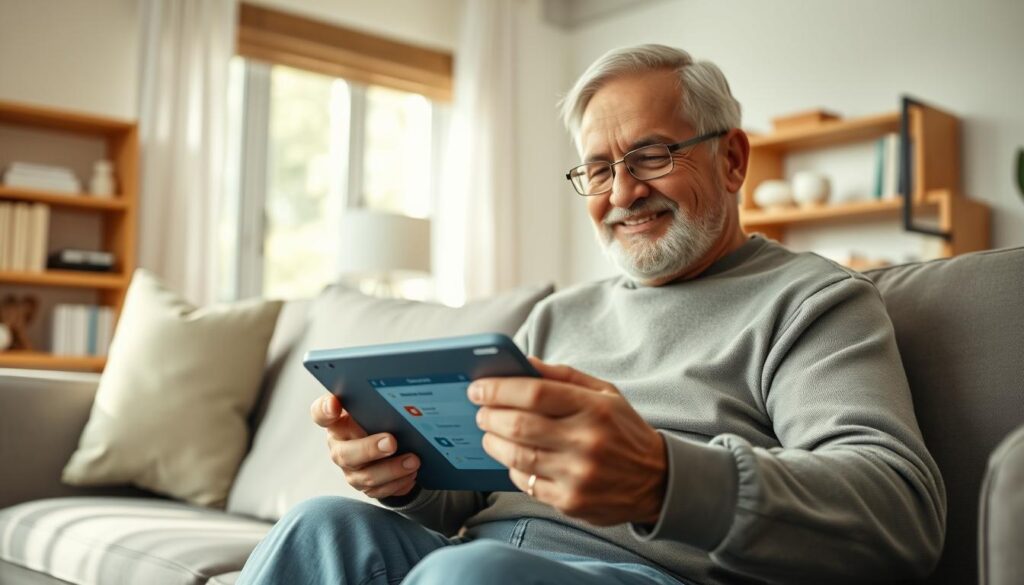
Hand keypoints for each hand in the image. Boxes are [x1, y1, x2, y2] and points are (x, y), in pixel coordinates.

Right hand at [311, 393, 419, 498]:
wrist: (386, 441)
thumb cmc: (376, 420)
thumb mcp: (373, 407)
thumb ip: (374, 400)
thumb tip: (393, 395)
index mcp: (337, 422)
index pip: (321, 413)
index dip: (325, 410)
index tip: (334, 405)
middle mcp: (339, 447)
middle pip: (346, 454)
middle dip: (370, 449)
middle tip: (392, 443)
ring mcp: (351, 470)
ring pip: (365, 477)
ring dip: (391, 470)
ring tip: (413, 461)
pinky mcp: (365, 486)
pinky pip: (379, 491)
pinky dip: (398, 483)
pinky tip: (411, 474)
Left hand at [470, 357, 666, 525]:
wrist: (657, 481)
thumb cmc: (623, 430)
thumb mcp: (605, 393)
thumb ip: (563, 376)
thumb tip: (523, 362)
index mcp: (595, 409)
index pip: (535, 392)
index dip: (499, 389)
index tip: (478, 387)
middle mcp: (587, 442)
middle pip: (519, 425)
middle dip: (489, 415)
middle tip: (480, 409)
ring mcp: (578, 475)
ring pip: (517, 456)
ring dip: (493, 441)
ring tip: (489, 431)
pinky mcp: (570, 502)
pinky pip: (526, 484)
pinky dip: (512, 468)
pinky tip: (513, 457)